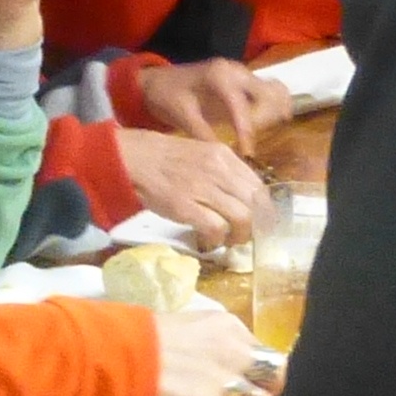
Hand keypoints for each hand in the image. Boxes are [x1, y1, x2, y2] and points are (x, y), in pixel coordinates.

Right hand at [120, 128, 265, 249]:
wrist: (132, 159)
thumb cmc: (164, 159)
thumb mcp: (201, 154)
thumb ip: (223, 172)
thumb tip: (243, 197)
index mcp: (223, 156)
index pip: (259, 186)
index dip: (262, 210)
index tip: (257, 222)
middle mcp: (218, 170)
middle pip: (256, 204)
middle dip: (255, 226)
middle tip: (243, 235)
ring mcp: (202, 188)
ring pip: (242, 218)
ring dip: (239, 236)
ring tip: (228, 240)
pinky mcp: (185, 206)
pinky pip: (216, 228)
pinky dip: (218, 239)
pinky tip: (211, 241)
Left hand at [133, 57, 279, 150]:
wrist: (157, 82)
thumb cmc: (167, 96)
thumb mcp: (182, 116)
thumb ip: (203, 134)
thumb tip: (224, 156)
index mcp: (220, 76)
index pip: (242, 106)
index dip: (247, 131)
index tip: (247, 152)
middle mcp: (236, 71)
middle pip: (269, 93)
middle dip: (267, 119)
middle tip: (255, 141)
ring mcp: (242, 73)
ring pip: (273, 90)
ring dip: (274, 111)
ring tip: (265, 133)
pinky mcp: (244, 81)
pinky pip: (268, 90)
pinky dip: (272, 106)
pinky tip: (269, 124)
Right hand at [149, 300, 283, 395]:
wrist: (111, 353)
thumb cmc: (140, 339)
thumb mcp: (189, 328)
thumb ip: (216, 344)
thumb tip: (228, 367)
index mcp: (229, 326)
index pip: (269, 355)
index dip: (266, 378)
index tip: (256, 390)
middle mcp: (233, 348)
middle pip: (278, 379)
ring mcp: (222, 379)